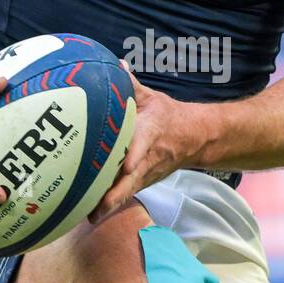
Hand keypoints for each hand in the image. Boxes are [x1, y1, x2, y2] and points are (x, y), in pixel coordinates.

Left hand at [89, 70, 204, 222]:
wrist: (196, 138)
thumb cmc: (168, 116)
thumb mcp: (152, 98)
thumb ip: (130, 85)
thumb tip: (114, 65)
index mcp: (151, 133)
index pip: (143, 145)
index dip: (135, 155)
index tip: (127, 165)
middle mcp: (149, 159)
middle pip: (132, 179)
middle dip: (115, 194)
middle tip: (96, 206)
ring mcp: (146, 174)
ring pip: (127, 192)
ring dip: (109, 205)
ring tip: (87, 216)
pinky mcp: (142, 183)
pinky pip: (124, 195)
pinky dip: (109, 206)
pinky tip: (89, 216)